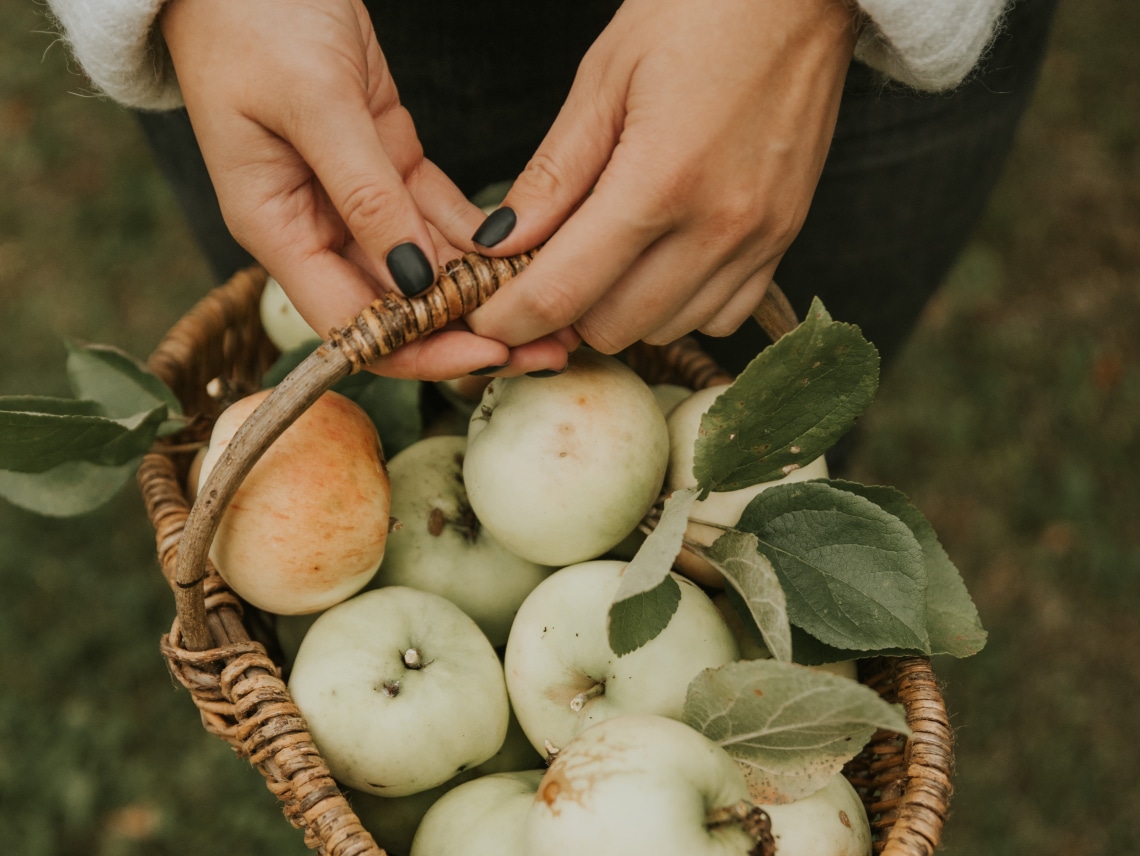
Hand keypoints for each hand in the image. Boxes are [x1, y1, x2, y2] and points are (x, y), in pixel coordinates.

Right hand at [159, 0, 570, 378]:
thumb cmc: (255, 21)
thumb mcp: (313, 103)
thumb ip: (363, 195)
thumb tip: (412, 283)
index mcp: (278, 228)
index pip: (352, 324)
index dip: (420, 351)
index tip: (488, 355)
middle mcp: (317, 227)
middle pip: (397, 310)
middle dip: (469, 333)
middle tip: (544, 348)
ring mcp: (355, 199)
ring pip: (427, 269)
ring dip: (485, 292)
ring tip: (555, 307)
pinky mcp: (388, 164)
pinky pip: (438, 217)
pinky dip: (479, 238)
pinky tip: (529, 253)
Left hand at [466, 0, 858, 352]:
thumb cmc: (699, 11)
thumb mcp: (603, 79)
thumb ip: (553, 174)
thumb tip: (499, 242)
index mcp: (659, 180)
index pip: (563, 292)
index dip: (510, 318)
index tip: (485, 317)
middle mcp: (716, 226)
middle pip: (611, 328)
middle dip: (565, 310)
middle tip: (545, 268)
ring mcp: (758, 239)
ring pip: (664, 329)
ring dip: (621, 308)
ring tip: (607, 253)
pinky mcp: (785, 239)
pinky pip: (720, 317)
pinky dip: (679, 304)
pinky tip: (662, 258)